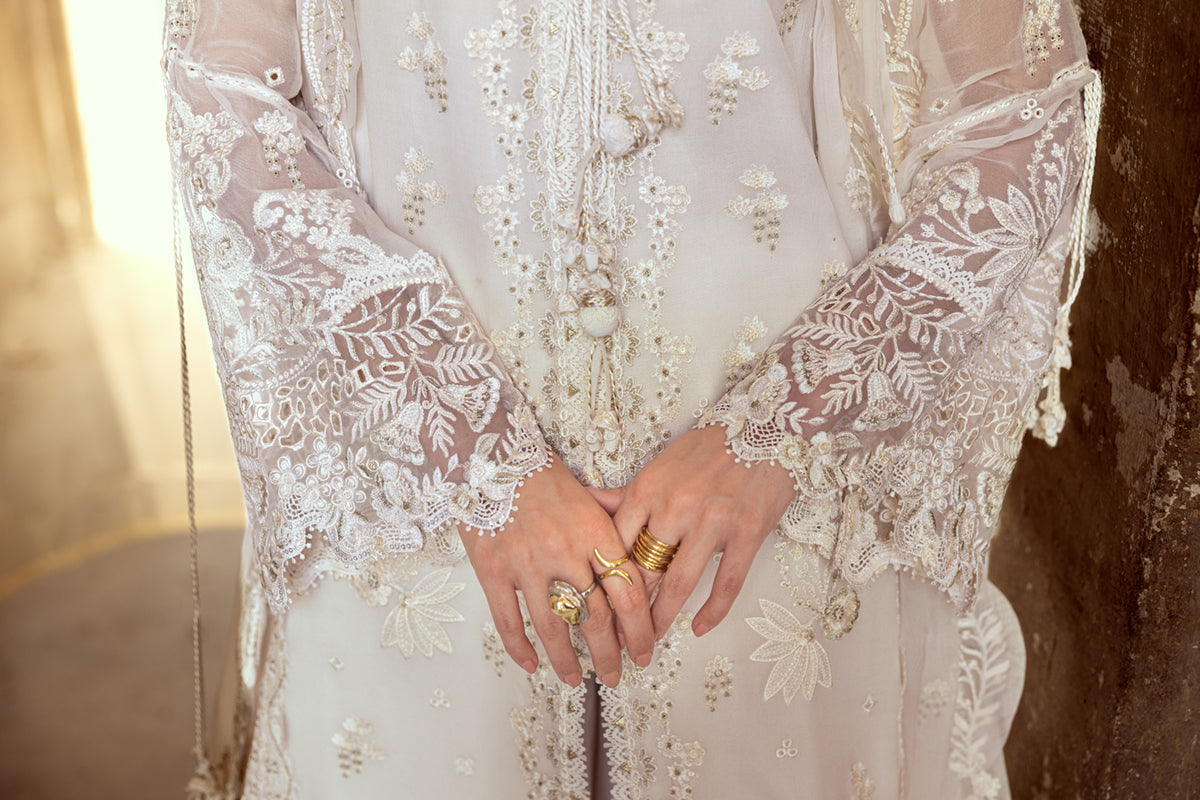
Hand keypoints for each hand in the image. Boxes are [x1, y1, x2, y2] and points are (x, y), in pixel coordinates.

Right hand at [460, 458, 653, 687]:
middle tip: (617, 674)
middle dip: (610, 654)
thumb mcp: (589, 495)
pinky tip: (532, 665)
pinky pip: (509, 621)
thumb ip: (616, 528)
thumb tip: (644, 558)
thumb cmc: (542, 475)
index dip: (641, 628)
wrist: (489, 457)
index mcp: (595, 532)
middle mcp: (565, 551)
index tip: (645, 648)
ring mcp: (527, 564)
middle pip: (596, 618)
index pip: (628, 592)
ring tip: (579, 679)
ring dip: (569, 661)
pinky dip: (521, 649)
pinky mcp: (493, 571)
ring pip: (555, 628)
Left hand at [595, 426, 795, 638]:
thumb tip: (587, 503)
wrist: (768, 425)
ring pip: (678, 584)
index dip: (603, 581)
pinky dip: (712, 610)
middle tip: (614, 638)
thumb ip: (626, 493)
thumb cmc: (710, 446)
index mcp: (649, 489)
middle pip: (642, 571)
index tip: (594, 605)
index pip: (615, 544)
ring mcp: (713, 521)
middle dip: (625, 610)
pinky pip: (727, 582)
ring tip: (649, 642)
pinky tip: (700, 627)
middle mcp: (676, 507)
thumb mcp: (661, 464)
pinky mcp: (747, 532)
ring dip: (661, 618)